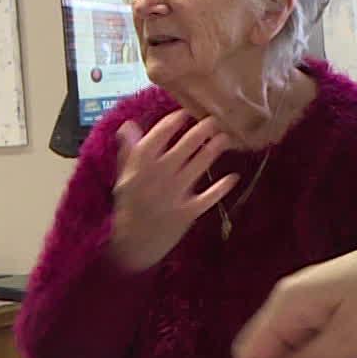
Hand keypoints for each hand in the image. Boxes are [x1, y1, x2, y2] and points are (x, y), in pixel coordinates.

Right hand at [106, 110, 237, 270]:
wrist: (133, 244)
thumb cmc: (128, 207)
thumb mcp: (123, 177)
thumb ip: (129, 152)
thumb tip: (129, 125)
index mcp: (140, 165)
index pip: (159, 135)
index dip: (174, 121)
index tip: (185, 112)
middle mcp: (159, 175)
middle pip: (184, 146)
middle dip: (201, 131)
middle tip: (215, 119)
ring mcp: (175, 193)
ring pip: (199, 166)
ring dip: (213, 150)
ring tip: (226, 138)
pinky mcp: (188, 211)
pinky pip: (209, 197)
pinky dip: (222, 187)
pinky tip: (233, 177)